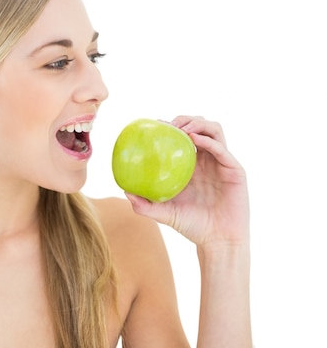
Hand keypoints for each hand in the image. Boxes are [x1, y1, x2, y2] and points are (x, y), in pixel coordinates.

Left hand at [125, 115, 249, 247]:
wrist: (217, 241)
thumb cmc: (191, 226)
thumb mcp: (163, 213)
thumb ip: (144, 205)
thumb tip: (124, 191)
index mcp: (193, 165)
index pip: (184, 136)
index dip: (172, 126)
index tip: (156, 123)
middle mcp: (208, 160)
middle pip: (200, 126)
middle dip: (185, 119)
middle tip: (169, 124)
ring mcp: (222, 163)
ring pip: (214, 130)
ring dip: (198, 124)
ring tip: (181, 129)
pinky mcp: (234, 170)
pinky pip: (222, 149)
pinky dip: (207, 141)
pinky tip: (193, 141)